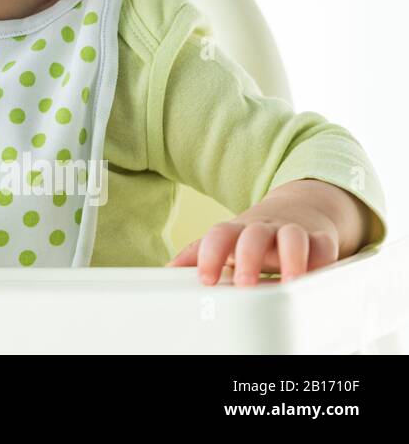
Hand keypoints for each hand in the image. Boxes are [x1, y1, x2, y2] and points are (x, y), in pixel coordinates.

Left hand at [165, 190, 341, 285]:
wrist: (296, 209)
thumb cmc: (254, 234)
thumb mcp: (227, 240)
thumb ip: (199, 253)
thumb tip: (167, 269)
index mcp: (237, 230)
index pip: (219, 235)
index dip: (209, 255)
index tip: (204, 280)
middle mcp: (263, 228)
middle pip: (253, 235)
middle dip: (248, 258)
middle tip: (243, 284)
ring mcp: (292, 231)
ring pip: (293, 237)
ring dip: (292, 259)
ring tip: (289, 283)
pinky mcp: (320, 238)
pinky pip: (325, 244)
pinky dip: (324, 259)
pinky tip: (319, 276)